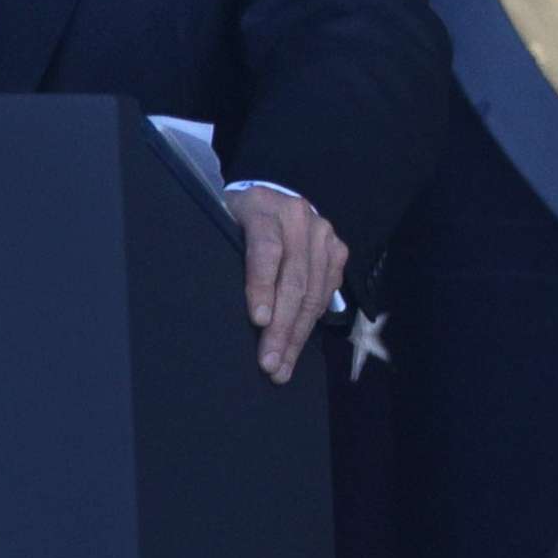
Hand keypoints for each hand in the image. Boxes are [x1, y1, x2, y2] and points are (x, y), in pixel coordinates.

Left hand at [225, 186, 345, 384]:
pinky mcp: (337, 248)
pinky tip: (299, 342)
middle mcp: (299, 219)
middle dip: (282, 327)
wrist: (272, 191)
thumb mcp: (224, 223)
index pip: (265, 250)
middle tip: (270, 364)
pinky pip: (328, 291)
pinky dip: (313, 320)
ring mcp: (323, 233)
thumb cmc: (238, 216)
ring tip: (283, 366)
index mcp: (264, 209)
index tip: (258, 321)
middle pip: (293, 279)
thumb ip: (227, 254)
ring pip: (313, 291)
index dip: (262, 286)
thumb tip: (220, 307)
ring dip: (298, 334)